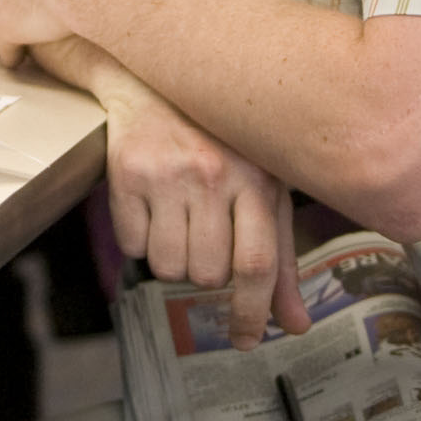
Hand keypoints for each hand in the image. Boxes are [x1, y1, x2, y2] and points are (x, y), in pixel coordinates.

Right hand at [91, 65, 306, 345]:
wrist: (158, 80)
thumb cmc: (225, 141)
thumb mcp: (265, 189)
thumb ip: (281, 260)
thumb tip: (294, 325)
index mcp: (257, 179)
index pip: (256, 263)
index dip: (252, 312)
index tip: (246, 341)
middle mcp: (213, 175)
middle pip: (208, 273)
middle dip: (207, 271)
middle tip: (207, 236)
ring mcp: (167, 174)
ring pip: (167, 267)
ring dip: (173, 259)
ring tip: (180, 219)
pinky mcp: (126, 173)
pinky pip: (131, 246)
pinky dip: (141, 241)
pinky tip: (153, 207)